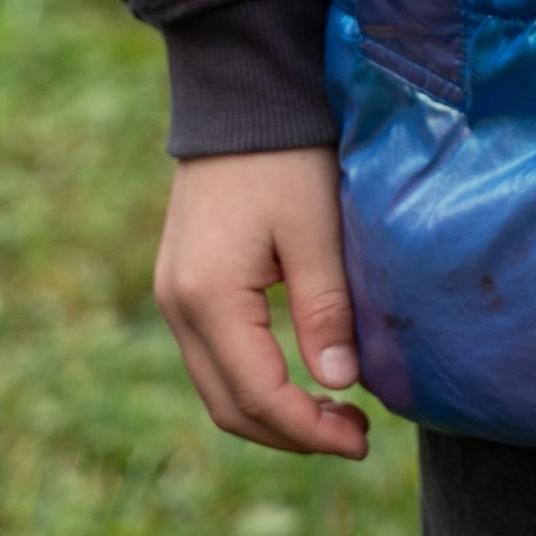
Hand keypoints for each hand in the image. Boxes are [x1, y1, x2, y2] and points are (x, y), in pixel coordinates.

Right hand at [153, 146, 369, 457]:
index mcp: (208, 297)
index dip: (310, 431)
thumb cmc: (285, 153)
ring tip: (336, 413)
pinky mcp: (183, 283)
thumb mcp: (316, 227)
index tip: (362, 440)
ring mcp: (173, 296)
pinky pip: (214, 358)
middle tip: (356, 436)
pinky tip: (301, 376)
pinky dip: (256, 382)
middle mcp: (177, 307)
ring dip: (274, 413)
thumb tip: (339, 384)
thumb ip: (326, 308)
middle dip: (292, 435)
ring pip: (218, 388)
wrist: (239, 94)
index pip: (258, 396)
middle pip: (229, 406)